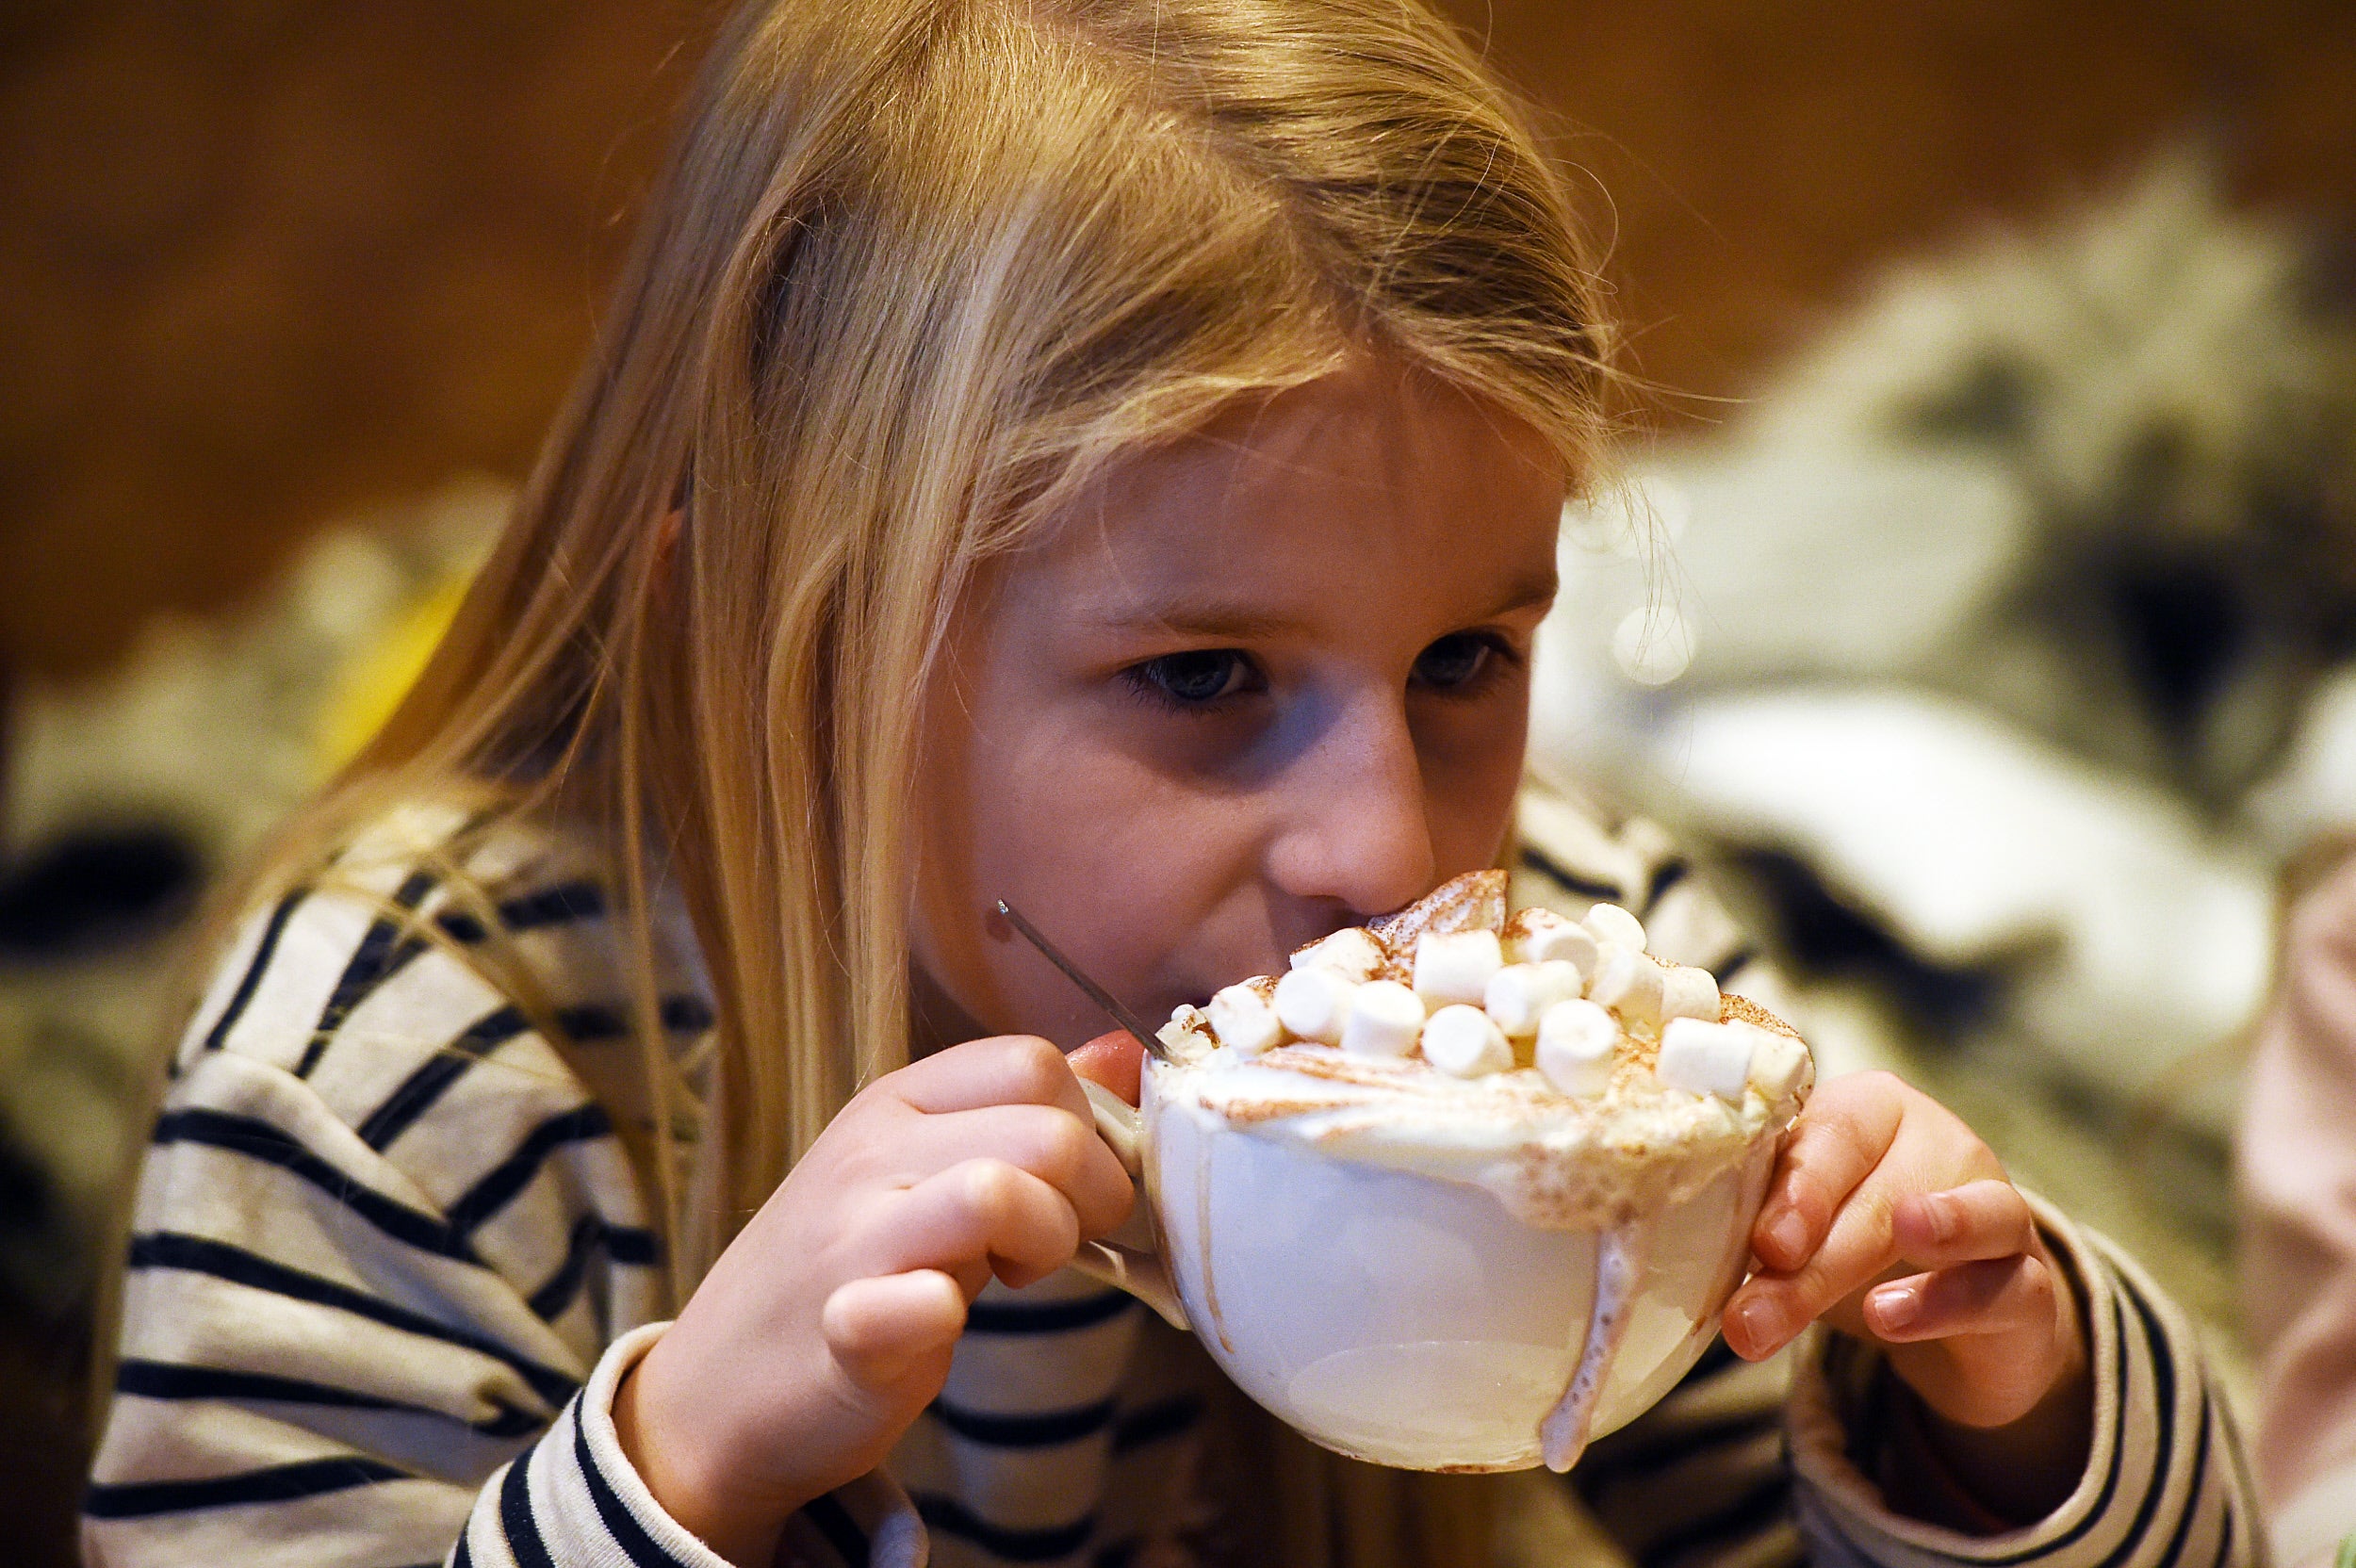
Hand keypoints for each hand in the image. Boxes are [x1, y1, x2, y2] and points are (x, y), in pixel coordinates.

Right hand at [612, 1036, 1133, 1565]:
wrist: (715, 1393)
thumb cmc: (848, 1274)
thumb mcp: (928, 1169)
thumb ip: (1020, 1115)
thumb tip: (1121, 1054)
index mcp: (897, 1102)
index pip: (1031, 1060)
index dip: (1091, 1128)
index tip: (1072, 1190)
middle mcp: (870, 1153)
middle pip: (1044, 1127)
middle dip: (1093, 1194)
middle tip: (1058, 1247)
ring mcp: (849, 1239)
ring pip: (996, 1193)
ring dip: (1044, 1245)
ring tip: (1014, 1278)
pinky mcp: (843, 1332)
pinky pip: (915, 1302)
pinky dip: (946, 1315)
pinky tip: (941, 1323)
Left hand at [1722, 1071, 2091, 1520]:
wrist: (1964, 1314)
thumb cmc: (1858, 1245)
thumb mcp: (1805, 1232)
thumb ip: (1763, 1232)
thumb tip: (1686, 1266)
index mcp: (1869, 1111)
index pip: (1831, 1136)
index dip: (1796, 1189)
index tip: (1761, 1245)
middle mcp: (1939, 1142)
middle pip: (1876, 1191)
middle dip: (1810, 1260)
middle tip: (1753, 1313)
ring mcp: (1996, 1206)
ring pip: (1953, 1222)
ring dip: (1898, 1258)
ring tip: (1867, 1299)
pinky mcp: (2032, 1280)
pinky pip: (2000, 1286)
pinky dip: (1946, 1304)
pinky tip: (1894, 1320)